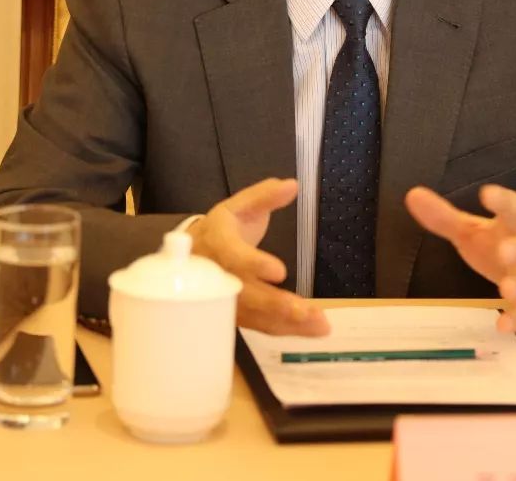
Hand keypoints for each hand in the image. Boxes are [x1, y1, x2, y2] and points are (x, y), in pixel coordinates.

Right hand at [189, 178, 329, 337]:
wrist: (195, 254)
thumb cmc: (221, 228)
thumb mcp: (239, 205)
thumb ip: (265, 196)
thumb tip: (291, 185)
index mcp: (217, 242)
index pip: (232, 255)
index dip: (254, 263)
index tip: (278, 270)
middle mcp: (218, 276)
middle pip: (245, 294)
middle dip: (276, 304)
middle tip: (304, 311)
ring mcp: (226, 301)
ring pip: (255, 316)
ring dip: (287, 322)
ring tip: (319, 324)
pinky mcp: (237, 315)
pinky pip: (261, 326)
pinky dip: (286, 329)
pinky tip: (311, 329)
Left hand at [405, 184, 515, 332]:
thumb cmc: (502, 246)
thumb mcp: (472, 231)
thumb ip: (444, 217)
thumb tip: (412, 195)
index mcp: (514, 225)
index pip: (511, 208)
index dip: (501, 201)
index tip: (487, 194)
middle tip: (504, 251)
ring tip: (505, 290)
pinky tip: (503, 325)